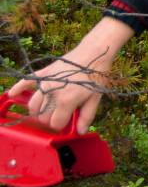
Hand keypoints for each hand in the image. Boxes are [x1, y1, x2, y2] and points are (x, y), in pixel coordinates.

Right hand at [7, 16, 132, 133]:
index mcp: (66, 102)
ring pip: (33, 105)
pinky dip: (18, 88)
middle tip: (58, 115)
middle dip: (50, 119)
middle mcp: (52, 94)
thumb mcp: (95, 98)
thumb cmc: (96, 76)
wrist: (94, 54)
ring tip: (46, 109)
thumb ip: (86, 117)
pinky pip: (26, 82)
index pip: (55, 123)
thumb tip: (80, 132)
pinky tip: (13, 94)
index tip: (66, 122)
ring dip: (38, 110)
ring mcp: (45, 83)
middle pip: (43, 116)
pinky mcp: (43, 73)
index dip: (61, 125)